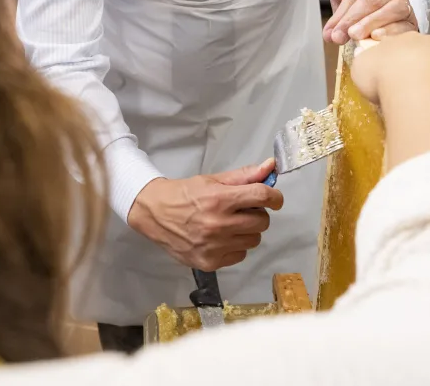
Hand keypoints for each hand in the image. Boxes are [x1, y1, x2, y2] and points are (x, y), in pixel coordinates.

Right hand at [127, 160, 283, 271]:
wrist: (154, 213)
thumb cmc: (184, 194)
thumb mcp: (213, 180)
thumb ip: (244, 176)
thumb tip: (271, 167)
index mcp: (219, 199)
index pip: (262, 197)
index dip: (275, 197)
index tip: (274, 199)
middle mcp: (218, 224)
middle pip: (262, 221)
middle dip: (257, 213)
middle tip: (243, 210)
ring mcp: (214, 246)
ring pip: (253, 240)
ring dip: (247, 231)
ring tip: (230, 224)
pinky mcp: (209, 262)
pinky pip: (240, 255)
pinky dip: (235, 246)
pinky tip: (221, 238)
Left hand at [323, 0, 416, 44]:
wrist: (379, 26)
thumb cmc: (360, 11)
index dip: (342, 10)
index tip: (330, 29)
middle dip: (352, 18)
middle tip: (338, 35)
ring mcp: (405, 6)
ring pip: (392, 9)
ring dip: (370, 22)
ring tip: (355, 35)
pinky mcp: (412, 24)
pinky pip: (404, 26)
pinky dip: (389, 32)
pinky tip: (375, 37)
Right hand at [350, 34, 429, 98]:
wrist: (405, 76)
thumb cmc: (379, 75)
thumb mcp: (360, 70)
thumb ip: (366, 67)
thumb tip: (371, 71)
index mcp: (390, 41)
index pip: (395, 51)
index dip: (396, 66)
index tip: (394, 82)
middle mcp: (414, 38)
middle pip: (419, 55)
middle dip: (418, 71)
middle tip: (412, 92)